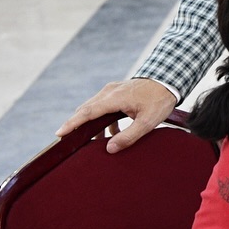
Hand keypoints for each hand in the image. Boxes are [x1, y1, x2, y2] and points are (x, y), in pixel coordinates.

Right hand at [57, 78, 177, 152]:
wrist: (168, 79)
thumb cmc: (159, 100)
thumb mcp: (148, 122)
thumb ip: (129, 136)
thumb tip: (109, 148)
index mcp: (114, 98)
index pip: (87, 112)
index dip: (72, 124)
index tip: (59, 133)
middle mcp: (108, 92)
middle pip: (86, 110)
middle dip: (76, 125)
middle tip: (68, 141)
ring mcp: (112, 90)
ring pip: (93, 108)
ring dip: (92, 124)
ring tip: (94, 141)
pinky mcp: (116, 91)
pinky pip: (102, 106)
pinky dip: (102, 119)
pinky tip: (112, 132)